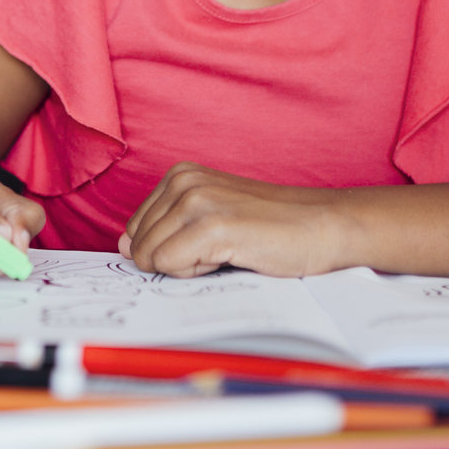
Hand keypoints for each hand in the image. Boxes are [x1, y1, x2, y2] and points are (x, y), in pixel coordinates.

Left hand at [121, 162, 351, 278]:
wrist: (325, 226)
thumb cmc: (273, 228)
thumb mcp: (212, 219)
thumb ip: (168, 228)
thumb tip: (124, 246)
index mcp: (180, 175)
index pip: (136, 230)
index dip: (169, 250)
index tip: (208, 244)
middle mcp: (183, 180)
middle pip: (138, 244)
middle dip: (174, 260)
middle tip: (221, 250)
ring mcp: (196, 200)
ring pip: (150, 256)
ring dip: (187, 267)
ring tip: (228, 251)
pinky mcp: (211, 225)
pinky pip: (169, 265)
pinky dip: (194, 273)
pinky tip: (230, 256)